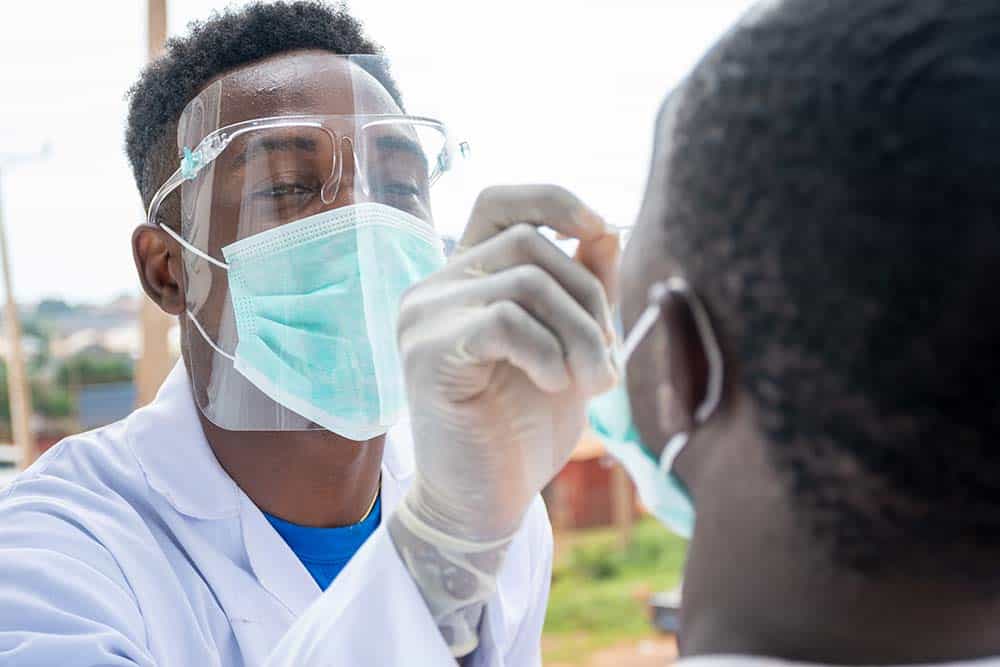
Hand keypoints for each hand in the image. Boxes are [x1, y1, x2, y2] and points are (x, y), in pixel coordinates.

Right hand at [398, 184, 619, 541]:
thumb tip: (605, 228)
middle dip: (589, 298)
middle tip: (608, 361)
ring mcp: (423, 316)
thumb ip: (583, 289)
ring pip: (526, 281)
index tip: (598, 227)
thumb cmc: (525, 426)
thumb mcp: (570, 347)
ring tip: (594, 383)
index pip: (498, 203)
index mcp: (465, 280)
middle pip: (530, 244)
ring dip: (581, 333)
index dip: (552, 199)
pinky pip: (505, 320)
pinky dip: (548, 352)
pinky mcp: (426, 353)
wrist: (484, 501)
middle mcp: (434, 287)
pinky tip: (555, 387)